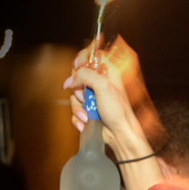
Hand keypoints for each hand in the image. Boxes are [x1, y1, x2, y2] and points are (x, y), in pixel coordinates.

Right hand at [64, 36, 165, 151]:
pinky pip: (75, 109)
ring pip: (74, 94)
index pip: (91, 55)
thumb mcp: (103, 86)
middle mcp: (99, 82)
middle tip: (84, 96)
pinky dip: (78, 117)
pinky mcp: (88, 109)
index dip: (82, 59)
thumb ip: (84, 75)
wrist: (119, 134)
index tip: (78, 67)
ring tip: (86, 115)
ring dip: (77, 106)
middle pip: (77, 75)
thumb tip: (69, 80)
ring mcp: (93, 96)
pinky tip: (84, 122)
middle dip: (77, 87)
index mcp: (107, 72)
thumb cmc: (118, 110)